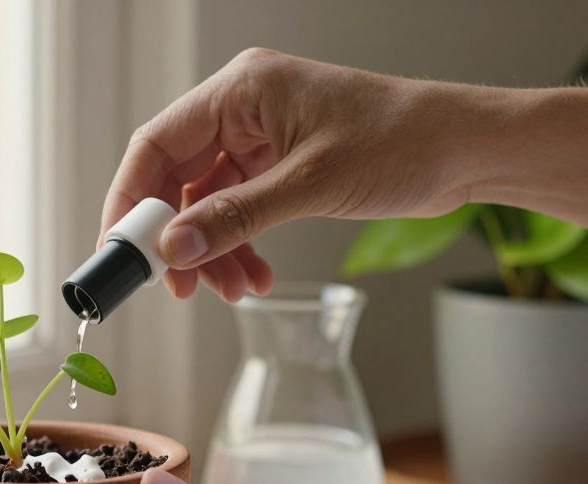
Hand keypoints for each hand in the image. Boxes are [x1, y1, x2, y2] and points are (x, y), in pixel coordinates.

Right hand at [104, 49, 480, 301]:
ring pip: (206, 202)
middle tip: (179, 286)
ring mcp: (260, 138)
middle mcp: (243, 109)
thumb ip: (236, 218)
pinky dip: (240, 246)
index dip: (130, 200)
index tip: (121, 252)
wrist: (466, 149)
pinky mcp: (279, 165)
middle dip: (176, 237)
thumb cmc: (402, 142)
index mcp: (242, 90)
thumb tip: (173, 250)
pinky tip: (256, 276)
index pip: (157, 144)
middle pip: (176, 178)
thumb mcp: (311, 184)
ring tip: (233, 290)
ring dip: (213, 250)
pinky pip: (237, 210)